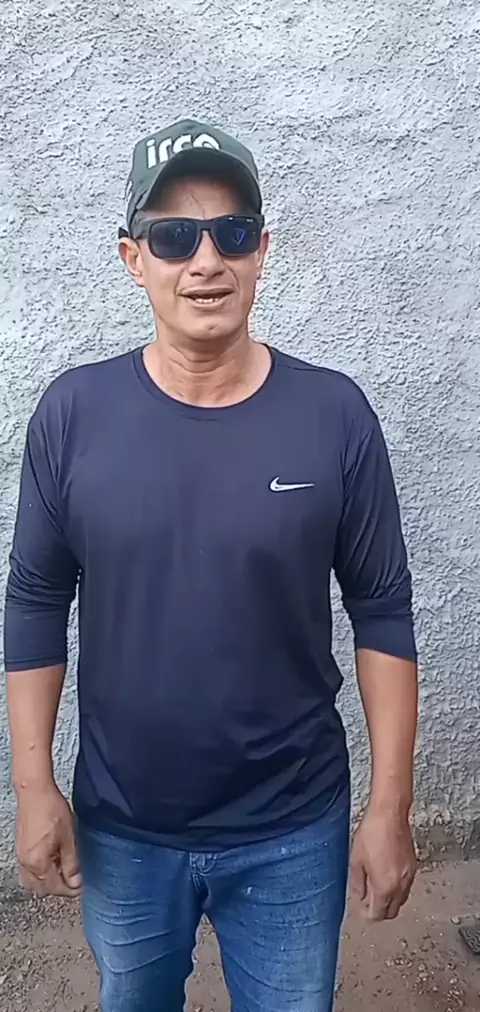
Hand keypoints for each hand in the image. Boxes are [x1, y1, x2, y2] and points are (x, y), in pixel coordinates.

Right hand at [15, 783, 81, 898]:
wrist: (34, 791)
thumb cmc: (50, 809)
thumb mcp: (68, 837)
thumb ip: (71, 863)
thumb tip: (76, 881)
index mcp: (38, 863)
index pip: (54, 888)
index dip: (70, 890)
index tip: (80, 888)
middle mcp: (26, 863)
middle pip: (42, 888)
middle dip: (59, 887)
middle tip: (74, 880)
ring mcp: (21, 855)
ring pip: (34, 879)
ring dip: (49, 880)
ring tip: (64, 870)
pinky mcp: (21, 846)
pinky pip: (29, 868)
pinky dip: (41, 870)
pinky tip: (53, 860)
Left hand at [349, 805, 416, 921]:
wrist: (391, 813)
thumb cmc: (373, 832)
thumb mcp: (356, 860)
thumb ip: (357, 884)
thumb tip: (358, 898)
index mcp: (385, 887)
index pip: (378, 914)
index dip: (367, 914)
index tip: (361, 907)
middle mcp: (401, 885)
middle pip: (393, 911)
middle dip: (380, 910)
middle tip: (367, 901)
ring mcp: (410, 876)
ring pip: (401, 900)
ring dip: (389, 899)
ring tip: (375, 887)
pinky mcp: (414, 865)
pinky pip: (406, 886)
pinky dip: (397, 888)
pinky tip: (386, 876)